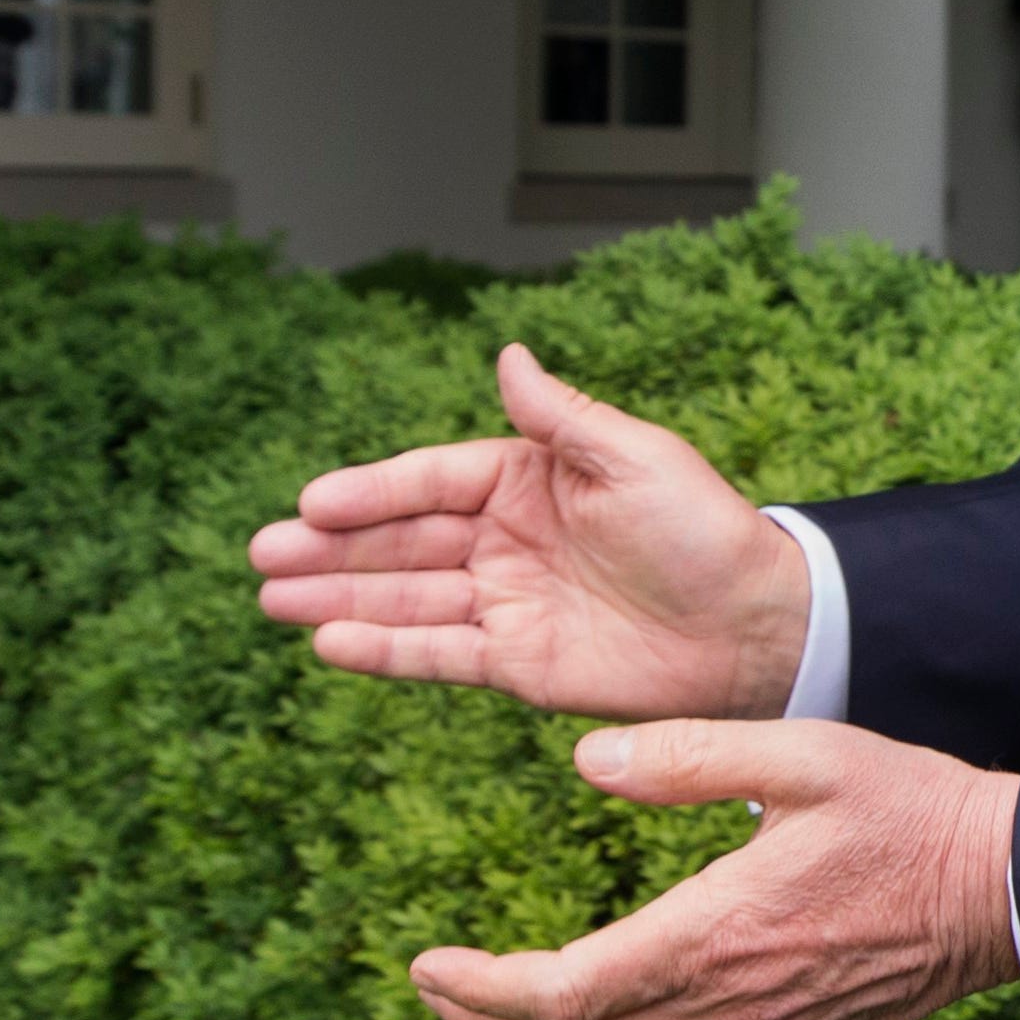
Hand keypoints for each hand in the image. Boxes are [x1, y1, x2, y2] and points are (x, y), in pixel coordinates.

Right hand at [250, 341, 813, 715]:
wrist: (758, 625)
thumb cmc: (707, 532)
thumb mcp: (637, 460)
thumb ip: (562, 418)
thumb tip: (506, 355)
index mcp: (531, 480)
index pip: (433, 482)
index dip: (372, 492)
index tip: (310, 500)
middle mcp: (508, 540)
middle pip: (403, 541)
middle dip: (332, 546)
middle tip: (261, 552)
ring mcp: (508, 603)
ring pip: (406, 597)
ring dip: (339, 596)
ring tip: (272, 597)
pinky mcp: (519, 664)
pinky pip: (439, 654)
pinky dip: (385, 650)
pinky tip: (330, 643)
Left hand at [409, 720, 1019, 1019]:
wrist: (1008, 890)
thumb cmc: (909, 809)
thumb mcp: (805, 752)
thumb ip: (693, 754)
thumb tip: (589, 761)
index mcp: (716, 936)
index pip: (562, 996)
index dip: (480, 991)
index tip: (426, 963)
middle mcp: (728, 1008)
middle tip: (434, 986)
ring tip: (499, 1011)